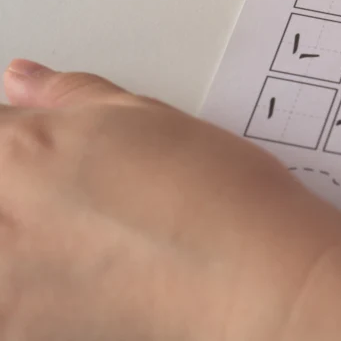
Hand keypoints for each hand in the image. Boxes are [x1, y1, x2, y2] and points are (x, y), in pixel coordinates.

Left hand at [0, 59, 340, 340]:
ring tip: (104, 246)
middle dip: (27, 194)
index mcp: (16, 151)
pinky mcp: (22, 334)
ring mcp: (3, 288)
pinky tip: (103, 282)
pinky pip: (17, 300)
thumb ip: (69, 97)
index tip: (50, 156)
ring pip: (6, 249)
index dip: (23, 140)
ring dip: (33, 243)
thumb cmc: (220, 199)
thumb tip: (25, 81)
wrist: (259, 283)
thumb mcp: (147, 120)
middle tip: (92, 207)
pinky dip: (45, 291)